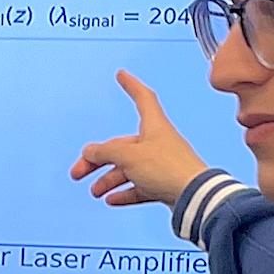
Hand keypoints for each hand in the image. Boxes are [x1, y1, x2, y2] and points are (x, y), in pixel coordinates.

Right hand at [71, 71, 211, 210]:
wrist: (194, 196)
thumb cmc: (169, 169)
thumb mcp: (129, 156)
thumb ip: (105, 152)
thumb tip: (89, 152)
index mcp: (154, 126)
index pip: (143, 98)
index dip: (131, 85)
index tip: (122, 75)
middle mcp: (158, 143)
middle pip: (122, 146)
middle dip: (99, 160)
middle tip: (79, 171)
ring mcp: (161, 165)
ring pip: (129, 170)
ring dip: (109, 179)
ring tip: (96, 191)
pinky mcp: (164, 184)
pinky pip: (139, 187)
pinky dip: (124, 192)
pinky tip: (111, 199)